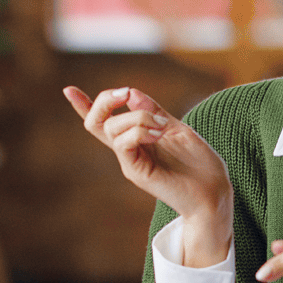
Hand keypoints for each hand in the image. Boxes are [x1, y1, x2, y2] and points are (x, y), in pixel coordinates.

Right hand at [63, 85, 232, 266]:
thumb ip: (154, 111)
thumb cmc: (200, 164)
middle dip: (105, 100)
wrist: (215, 192)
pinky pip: (124, 143)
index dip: (84, 106)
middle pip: (96, 122)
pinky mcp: (136, 172)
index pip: (103, 121)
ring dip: (138, 116)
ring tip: (163, 126)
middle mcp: (128, 150)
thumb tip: (131, 93)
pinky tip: (160, 134)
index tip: (68, 89)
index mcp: (136, 139)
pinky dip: (140, 130)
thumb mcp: (177, 128)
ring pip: (112, 128)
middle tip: (126, 92)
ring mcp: (130, 161)